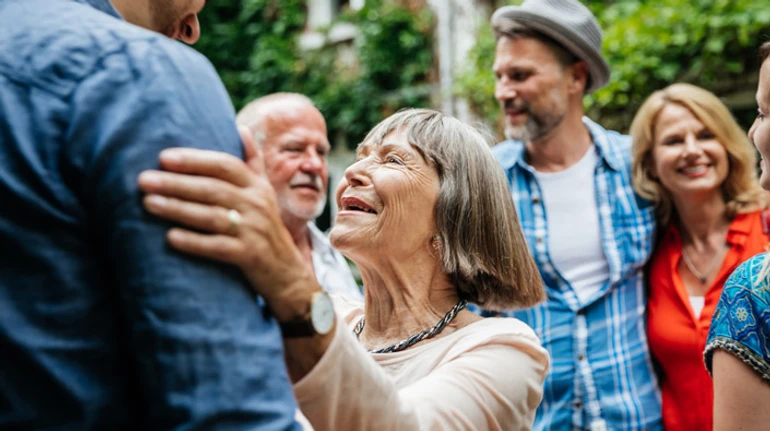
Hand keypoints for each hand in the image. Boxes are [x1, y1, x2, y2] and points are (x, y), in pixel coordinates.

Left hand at [137, 127, 319, 320]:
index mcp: (256, 186)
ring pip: (211, 216)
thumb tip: (240, 127)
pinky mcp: (249, 256)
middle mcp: (257, 205)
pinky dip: (194, 242)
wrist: (286, 272)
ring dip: (178, 209)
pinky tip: (170, 238)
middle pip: (212, 189)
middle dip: (176, 183)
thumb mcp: (264, 192)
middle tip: (143, 180)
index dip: (195, 160)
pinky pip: (218, 247)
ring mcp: (254, 231)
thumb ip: (252, 161)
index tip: (164, 157)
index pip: (225, 165)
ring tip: (148, 203)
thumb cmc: (266, 226)